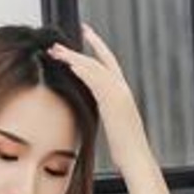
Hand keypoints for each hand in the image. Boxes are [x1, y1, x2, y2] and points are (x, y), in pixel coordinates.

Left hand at [45, 22, 147, 164]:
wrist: (136, 159)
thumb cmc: (125, 150)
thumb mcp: (114, 127)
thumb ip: (107, 112)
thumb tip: (96, 111)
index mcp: (122, 93)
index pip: (108, 63)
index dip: (96, 47)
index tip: (84, 33)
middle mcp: (122, 89)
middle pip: (98, 61)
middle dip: (77, 51)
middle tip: (58, 44)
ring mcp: (119, 93)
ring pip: (95, 67)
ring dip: (74, 58)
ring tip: (56, 52)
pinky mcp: (114, 101)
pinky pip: (96, 81)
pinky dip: (83, 71)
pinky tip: (71, 65)